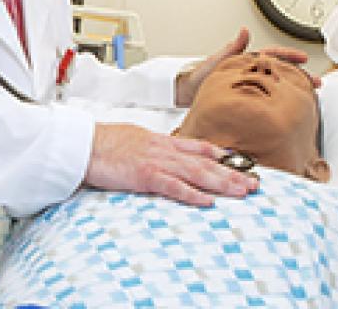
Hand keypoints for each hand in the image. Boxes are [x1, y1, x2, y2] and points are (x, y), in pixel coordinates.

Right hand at [82, 123, 257, 206]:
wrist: (83, 144)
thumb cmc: (102, 142)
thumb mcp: (133, 137)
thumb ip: (151, 146)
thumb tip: (158, 151)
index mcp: (161, 141)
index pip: (198, 146)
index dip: (222, 155)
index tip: (240, 163)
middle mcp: (164, 149)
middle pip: (205, 162)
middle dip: (232, 173)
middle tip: (254, 184)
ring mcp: (156, 162)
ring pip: (197, 173)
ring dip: (222, 183)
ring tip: (242, 192)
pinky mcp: (145, 175)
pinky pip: (173, 186)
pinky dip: (192, 194)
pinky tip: (208, 201)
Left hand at [176, 31, 315, 104]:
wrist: (186, 93)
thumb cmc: (198, 77)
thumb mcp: (217, 63)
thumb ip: (232, 50)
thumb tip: (244, 32)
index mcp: (246, 62)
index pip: (273, 56)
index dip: (289, 57)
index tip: (304, 59)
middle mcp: (250, 72)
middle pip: (280, 72)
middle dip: (298, 76)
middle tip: (315, 82)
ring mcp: (249, 85)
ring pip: (275, 85)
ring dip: (291, 89)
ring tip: (307, 97)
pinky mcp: (246, 99)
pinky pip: (267, 98)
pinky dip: (278, 101)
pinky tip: (286, 109)